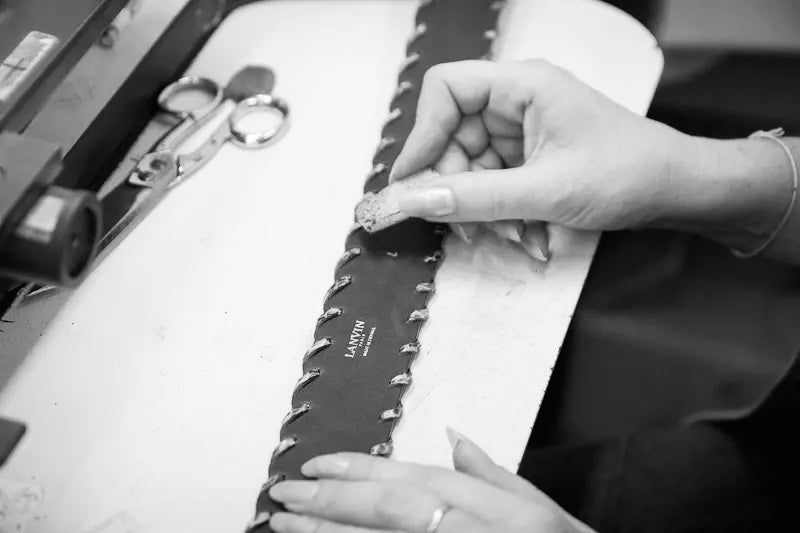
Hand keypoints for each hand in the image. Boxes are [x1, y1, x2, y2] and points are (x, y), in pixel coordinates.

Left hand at [268, 428, 593, 532]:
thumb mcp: (538, 507)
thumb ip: (492, 472)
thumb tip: (454, 437)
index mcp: (488, 503)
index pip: (409, 479)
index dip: (358, 470)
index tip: (314, 464)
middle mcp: (468, 528)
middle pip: (386, 510)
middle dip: (329, 501)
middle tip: (282, 495)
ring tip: (284, 526)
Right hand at [389, 59, 697, 237]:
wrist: (675, 190)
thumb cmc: (628, 172)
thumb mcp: (545, 191)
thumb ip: (475, 197)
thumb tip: (414, 200)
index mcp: (523, 85)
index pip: (446, 89)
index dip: (423, 133)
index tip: (414, 180)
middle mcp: (517, 102)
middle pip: (452, 136)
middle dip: (454, 185)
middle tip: (460, 224)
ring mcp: (522, 131)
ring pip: (470, 167)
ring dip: (479, 208)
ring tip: (506, 236)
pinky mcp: (529, 158)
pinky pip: (492, 184)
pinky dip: (499, 213)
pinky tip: (523, 235)